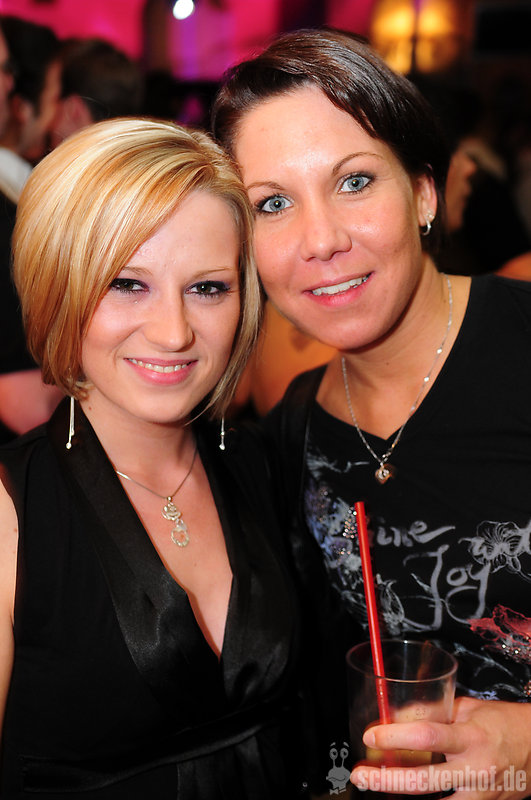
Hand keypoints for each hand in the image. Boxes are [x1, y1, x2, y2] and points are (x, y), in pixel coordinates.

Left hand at [350, 697, 530, 799]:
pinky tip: (405, 797)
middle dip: (386, 780)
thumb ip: (435, 711)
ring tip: (376, 787)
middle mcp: (475, 769)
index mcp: (472, 737)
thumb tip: (396, 714)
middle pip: (424, 780)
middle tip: (362, 775)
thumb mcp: (469, 709)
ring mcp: (480, 795)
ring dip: (401, 796)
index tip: (371, 736)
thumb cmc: (503, 724)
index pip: (428, 736)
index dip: (395, 737)